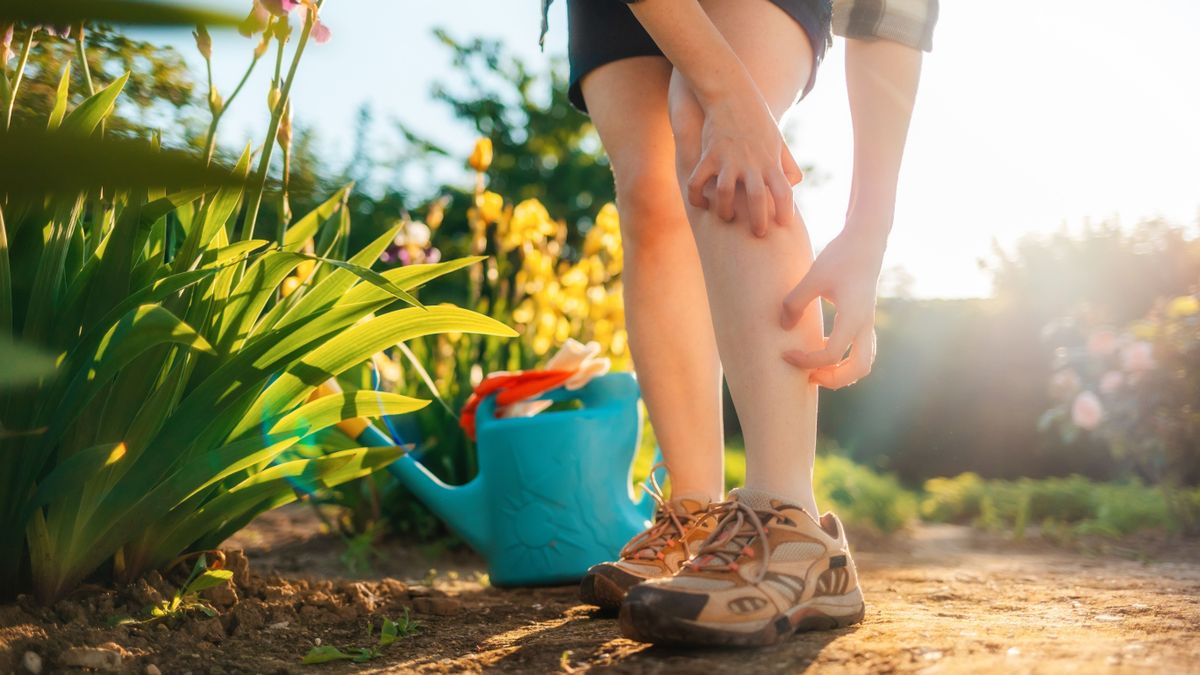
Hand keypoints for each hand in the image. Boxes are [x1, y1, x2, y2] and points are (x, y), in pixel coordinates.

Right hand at [686, 94, 803, 236]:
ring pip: (725, 194)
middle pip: (757, 199)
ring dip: (725, 211)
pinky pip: (698, 182)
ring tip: (727, 217)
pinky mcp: (709, 155)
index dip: (786, 211)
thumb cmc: (757, 119)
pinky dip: (696, 196)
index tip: (785, 224)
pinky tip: (700, 203)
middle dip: (758, 221)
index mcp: (771, 161)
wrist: (732, 94)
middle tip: (759, 234)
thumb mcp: (778, 140)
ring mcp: (728, 159)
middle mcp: (751, 163)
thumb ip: (787, 163)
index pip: (784, 191)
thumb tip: (794, 183)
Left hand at [779, 226, 886, 388]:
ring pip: (864, 362)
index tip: (786, 354)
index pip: (831, 355)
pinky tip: (823, 349)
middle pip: (858, 369)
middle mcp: (864, 325)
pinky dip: (846, 359)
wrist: (866, 241)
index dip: (806, 360)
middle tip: (808, 375)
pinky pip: (862, 350)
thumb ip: (795, 302)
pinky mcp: (866, 319)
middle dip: (833, 379)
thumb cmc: (840, 257)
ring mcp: (868, 323)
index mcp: (853, 317)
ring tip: (816, 368)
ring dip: (842, 372)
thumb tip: (783, 327)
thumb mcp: (813, 277)